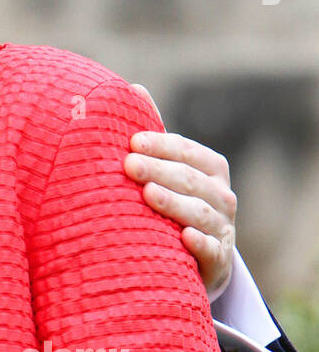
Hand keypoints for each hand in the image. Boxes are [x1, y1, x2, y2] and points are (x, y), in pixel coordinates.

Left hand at [124, 85, 236, 298]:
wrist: (196, 260)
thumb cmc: (174, 203)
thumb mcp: (167, 169)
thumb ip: (153, 135)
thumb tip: (133, 89)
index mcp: (210, 168)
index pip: (186, 151)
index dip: (161, 145)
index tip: (132, 142)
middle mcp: (221, 196)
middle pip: (190, 179)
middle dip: (159, 170)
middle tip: (129, 165)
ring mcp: (223, 229)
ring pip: (200, 213)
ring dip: (174, 203)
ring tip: (148, 195)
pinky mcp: (219, 262)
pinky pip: (212, 251)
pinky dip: (200, 244)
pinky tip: (183, 238)